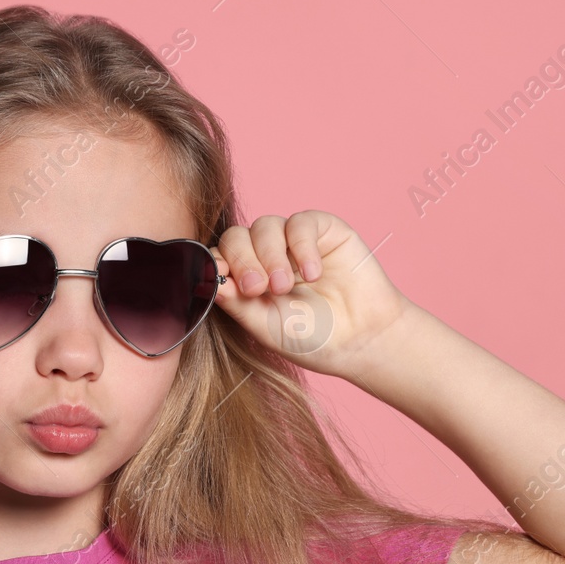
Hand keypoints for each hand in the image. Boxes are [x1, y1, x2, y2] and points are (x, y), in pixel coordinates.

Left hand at [209, 210, 412, 380]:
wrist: (361, 340)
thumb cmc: (312, 338)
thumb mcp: (265, 327)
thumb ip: (236, 303)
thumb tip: (203, 280)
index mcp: (245, 278)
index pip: (218, 257)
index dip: (215, 264)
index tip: (224, 282)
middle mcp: (265, 255)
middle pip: (236, 237)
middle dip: (242, 260)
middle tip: (257, 288)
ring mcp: (292, 241)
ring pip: (265, 226)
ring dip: (270, 255)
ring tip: (285, 287)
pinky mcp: (322, 230)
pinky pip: (300, 223)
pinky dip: (302, 247)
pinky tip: (312, 274)